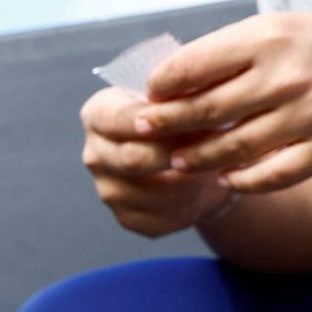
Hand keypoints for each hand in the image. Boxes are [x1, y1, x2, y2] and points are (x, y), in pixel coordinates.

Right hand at [80, 85, 240, 237]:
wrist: (188, 156)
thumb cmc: (181, 117)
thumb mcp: (178, 95)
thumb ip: (177, 94)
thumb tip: (196, 93)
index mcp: (98, 115)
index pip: (118, 119)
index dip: (155, 120)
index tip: (191, 116)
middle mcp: (95, 154)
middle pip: (132, 159)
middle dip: (177, 152)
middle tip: (215, 143)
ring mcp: (108, 190)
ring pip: (152, 193)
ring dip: (189, 181)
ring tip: (216, 165)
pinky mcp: (127, 218)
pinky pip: (161, 218)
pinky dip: (190, 205)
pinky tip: (205, 187)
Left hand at [128, 8, 311, 194]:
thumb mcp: (275, 30)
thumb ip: (228, 54)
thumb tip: (168, 83)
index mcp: (267, 39)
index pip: (194, 66)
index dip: (162, 86)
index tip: (147, 96)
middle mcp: (287, 76)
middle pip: (207, 111)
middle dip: (166, 125)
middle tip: (143, 133)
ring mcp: (310, 114)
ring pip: (234, 149)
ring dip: (197, 159)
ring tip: (177, 161)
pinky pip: (274, 175)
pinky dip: (244, 181)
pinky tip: (226, 180)